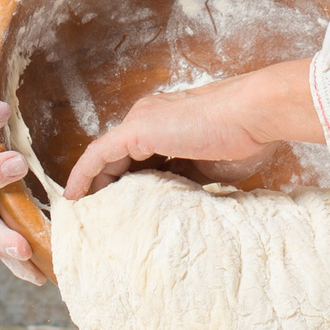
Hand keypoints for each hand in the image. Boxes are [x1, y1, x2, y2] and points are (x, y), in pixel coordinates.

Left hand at [62, 60, 322, 199]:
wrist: (255, 115)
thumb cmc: (246, 139)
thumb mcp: (211, 166)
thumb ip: (189, 176)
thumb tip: (177, 197)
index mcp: (170, 122)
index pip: (141, 154)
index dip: (129, 179)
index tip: (122, 204)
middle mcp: (150, 117)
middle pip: (119, 156)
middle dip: (107, 183)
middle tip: (99, 214)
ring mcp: (142, 122)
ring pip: (106, 156)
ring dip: (94, 183)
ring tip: (84, 211)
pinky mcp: (136, 130)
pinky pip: (99, 155)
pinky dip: (84, 175)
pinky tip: (75, 197)